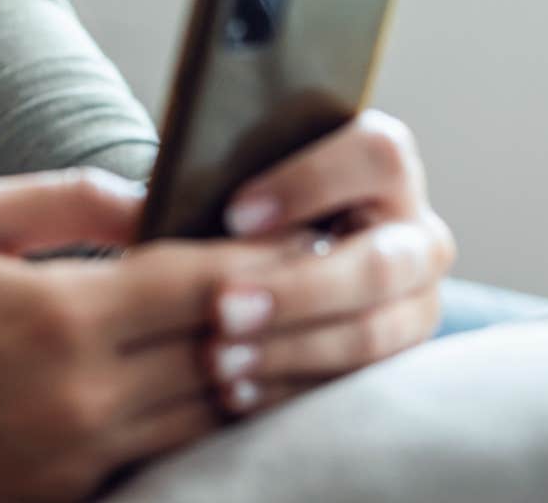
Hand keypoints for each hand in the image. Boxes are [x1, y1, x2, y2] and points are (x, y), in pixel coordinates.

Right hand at [0, 167, 297, 502]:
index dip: (270, 260)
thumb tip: (151, 197)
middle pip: (226, 354)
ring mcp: (79, 459)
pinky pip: (167, 455)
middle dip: (287, 314)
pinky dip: (206, 420)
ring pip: (211, 415)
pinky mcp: (67, 498)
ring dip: (262, 373)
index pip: (203, 284)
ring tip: (302, 330)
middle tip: (334, 279)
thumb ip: (64, 198)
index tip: (315, 236)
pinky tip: (226, 386)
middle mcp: (82, 397)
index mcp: (58, 316)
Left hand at [203, 108, 456, 416]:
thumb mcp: (222, 175)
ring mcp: (414, 303)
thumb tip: (133, 207)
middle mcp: (413, 232)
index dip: (310, 183)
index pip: (376, 154)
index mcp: (381, 162)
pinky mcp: (390, 361)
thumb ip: (199, 172)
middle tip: (222, 307)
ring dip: (295, 349)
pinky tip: (232, 394)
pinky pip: (357, 385)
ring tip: (217, 361)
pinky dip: (291, 388)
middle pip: (383, 262)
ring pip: (378, 333)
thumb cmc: (232, 202)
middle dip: (300, 289)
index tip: (235, 214)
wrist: (253, 257)